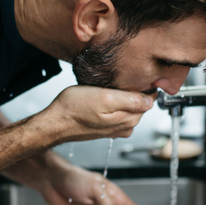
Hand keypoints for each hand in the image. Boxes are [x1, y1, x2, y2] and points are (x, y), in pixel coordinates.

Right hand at [40, 86, 155, 142]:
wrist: (55, 123)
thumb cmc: (74, 108)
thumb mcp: (105, 98)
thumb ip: (130, 100)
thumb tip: (150, 100)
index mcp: (129, 119)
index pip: (149, 99)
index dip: (144, 85)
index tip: (133, 77)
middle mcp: (126, 126)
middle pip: (140, 103)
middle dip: (132, 90)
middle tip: (116, 80)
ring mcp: (117, 128)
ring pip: (128, 106)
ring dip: (122, 96)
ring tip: (107, 88)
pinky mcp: (107, 127)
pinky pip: (118, 111)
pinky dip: (113, 102)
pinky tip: (102, 97)